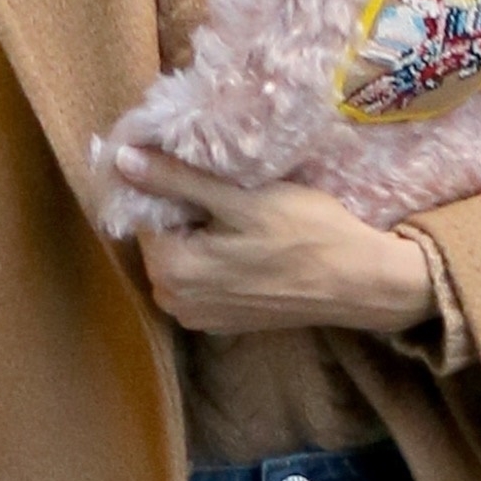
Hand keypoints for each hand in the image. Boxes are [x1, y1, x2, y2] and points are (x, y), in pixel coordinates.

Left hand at [120, 144, 436, 336]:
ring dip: (202, 232)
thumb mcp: (240, 198)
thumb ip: (176, 180)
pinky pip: (202, 278)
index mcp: (170, 270)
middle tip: (230, 188)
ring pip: (182, 256)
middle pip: (161, 236)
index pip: (145, 211)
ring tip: (242, 211)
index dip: (170, 183)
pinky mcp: (222, 321)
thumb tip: (121, 160)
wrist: (359, 283)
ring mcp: (198, 316)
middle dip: (185, 210)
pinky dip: (216, 257)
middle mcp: (174, 301)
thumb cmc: (306, 234)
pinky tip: (249, 241)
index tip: (204, 168)